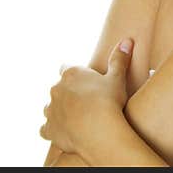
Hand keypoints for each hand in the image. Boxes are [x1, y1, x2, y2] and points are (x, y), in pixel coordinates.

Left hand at [39, 38, 133, 156]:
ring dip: (59, 110)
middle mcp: (56, 89)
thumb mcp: (117, 78)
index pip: (66, 68)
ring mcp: (50, 109)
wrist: (100, 131)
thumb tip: (126, 41)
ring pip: (50, 107)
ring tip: (76, 117)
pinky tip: (64, 131)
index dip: (75, 74)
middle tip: (85, 101)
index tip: (85, 81)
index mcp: (71, 73)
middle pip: (58, 88)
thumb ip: (119, 59)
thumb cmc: (109, 102)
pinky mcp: (49, 129)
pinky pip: (46, 128)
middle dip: (68, 93)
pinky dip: (53, 129)